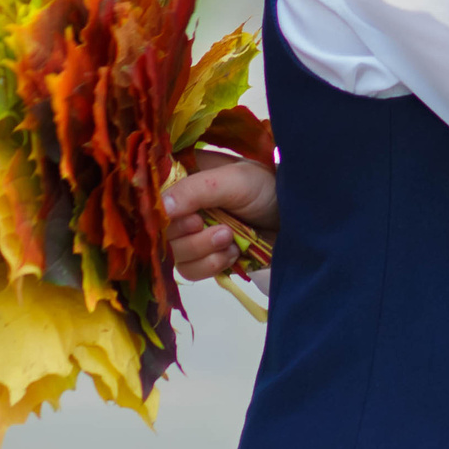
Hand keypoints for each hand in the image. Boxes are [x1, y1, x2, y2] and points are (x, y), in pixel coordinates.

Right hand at [163, 154, 278, 280]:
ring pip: (174, 255)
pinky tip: (233, 252)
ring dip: (203, 251)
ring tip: (229, 238)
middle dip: (189, 236)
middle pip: (161, 233)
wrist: (296, 217)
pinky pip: (190, 271)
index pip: (152, 198)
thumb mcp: (232, 181)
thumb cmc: (266, 186)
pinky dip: (212, 265)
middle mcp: (182, 206)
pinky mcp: (205, 256)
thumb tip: (160, 209)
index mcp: (183, 178)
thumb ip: (195, 191)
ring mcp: (193, 234)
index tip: (190, 216)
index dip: (163, 213)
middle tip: (217, 228)